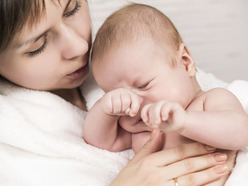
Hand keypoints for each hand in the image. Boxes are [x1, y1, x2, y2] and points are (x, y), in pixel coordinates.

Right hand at [100, 88, 140, 116]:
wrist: (109, 106)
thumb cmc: (121, 108)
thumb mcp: (130, 109)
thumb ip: (133, 109)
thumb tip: (129, 111)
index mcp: (130, 93)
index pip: (136, 99)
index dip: (135, 108)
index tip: (131, 113)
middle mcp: (123, 90)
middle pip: (126, 102)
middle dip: (124, 109)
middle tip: (121, 109)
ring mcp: (114, 92)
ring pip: (118, 105)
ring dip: (118, 110)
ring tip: (116, 109)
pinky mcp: (107, 96)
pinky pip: (111, 107)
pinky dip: (112, 110)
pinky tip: (112, 108)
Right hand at [110, 130, 228, 185]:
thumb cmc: (124, 183)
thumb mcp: (134, 163)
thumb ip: (148, 147)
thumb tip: (157, 130)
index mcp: (150, 163)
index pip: (177, 153)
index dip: (194, 148)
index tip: (207, 145)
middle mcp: (157, 175)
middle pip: (186, 164)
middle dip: (206, 159)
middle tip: (221, 155)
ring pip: (190, 179)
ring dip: (208, 173)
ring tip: (221, 168)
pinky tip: (209, 183)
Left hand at [141, 100, 185, 131]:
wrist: (181, 125)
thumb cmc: (169, 124)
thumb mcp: (159, 125)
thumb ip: (152, 122)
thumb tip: (147, 121)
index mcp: (154, 108)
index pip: (146, 108)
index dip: (144, 114)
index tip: (146, 121)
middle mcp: (159, 104)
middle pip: (151, 107)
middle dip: (151, 116)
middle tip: (154, 124)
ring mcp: (166, 103)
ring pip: (157, 105)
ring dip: (156, 115)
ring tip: (158, 123)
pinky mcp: (173, 104)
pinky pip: (166, 106)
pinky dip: (164, 112)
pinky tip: (164, 118)